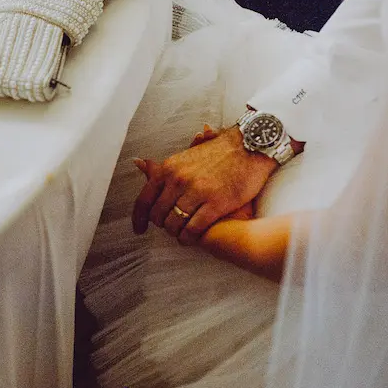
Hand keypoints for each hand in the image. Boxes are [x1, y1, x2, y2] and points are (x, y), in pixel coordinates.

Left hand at [132, 126, 277, 243]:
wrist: (249, 148)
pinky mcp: (216, 203)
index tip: (139, 229)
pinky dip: (189, 238)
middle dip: (162, 225)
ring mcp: (197, 191)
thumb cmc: (218, 153)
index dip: (139, 219)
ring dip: (176, 233)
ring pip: (174, 224)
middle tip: (171, 228)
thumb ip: (162, 168)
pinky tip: (191, 239)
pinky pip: (193, 229)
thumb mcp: (184, 156)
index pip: (144, 199)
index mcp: (168, 169)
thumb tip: (138, 164)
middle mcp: (178, 180)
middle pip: (158, 215)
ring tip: (182, 233)